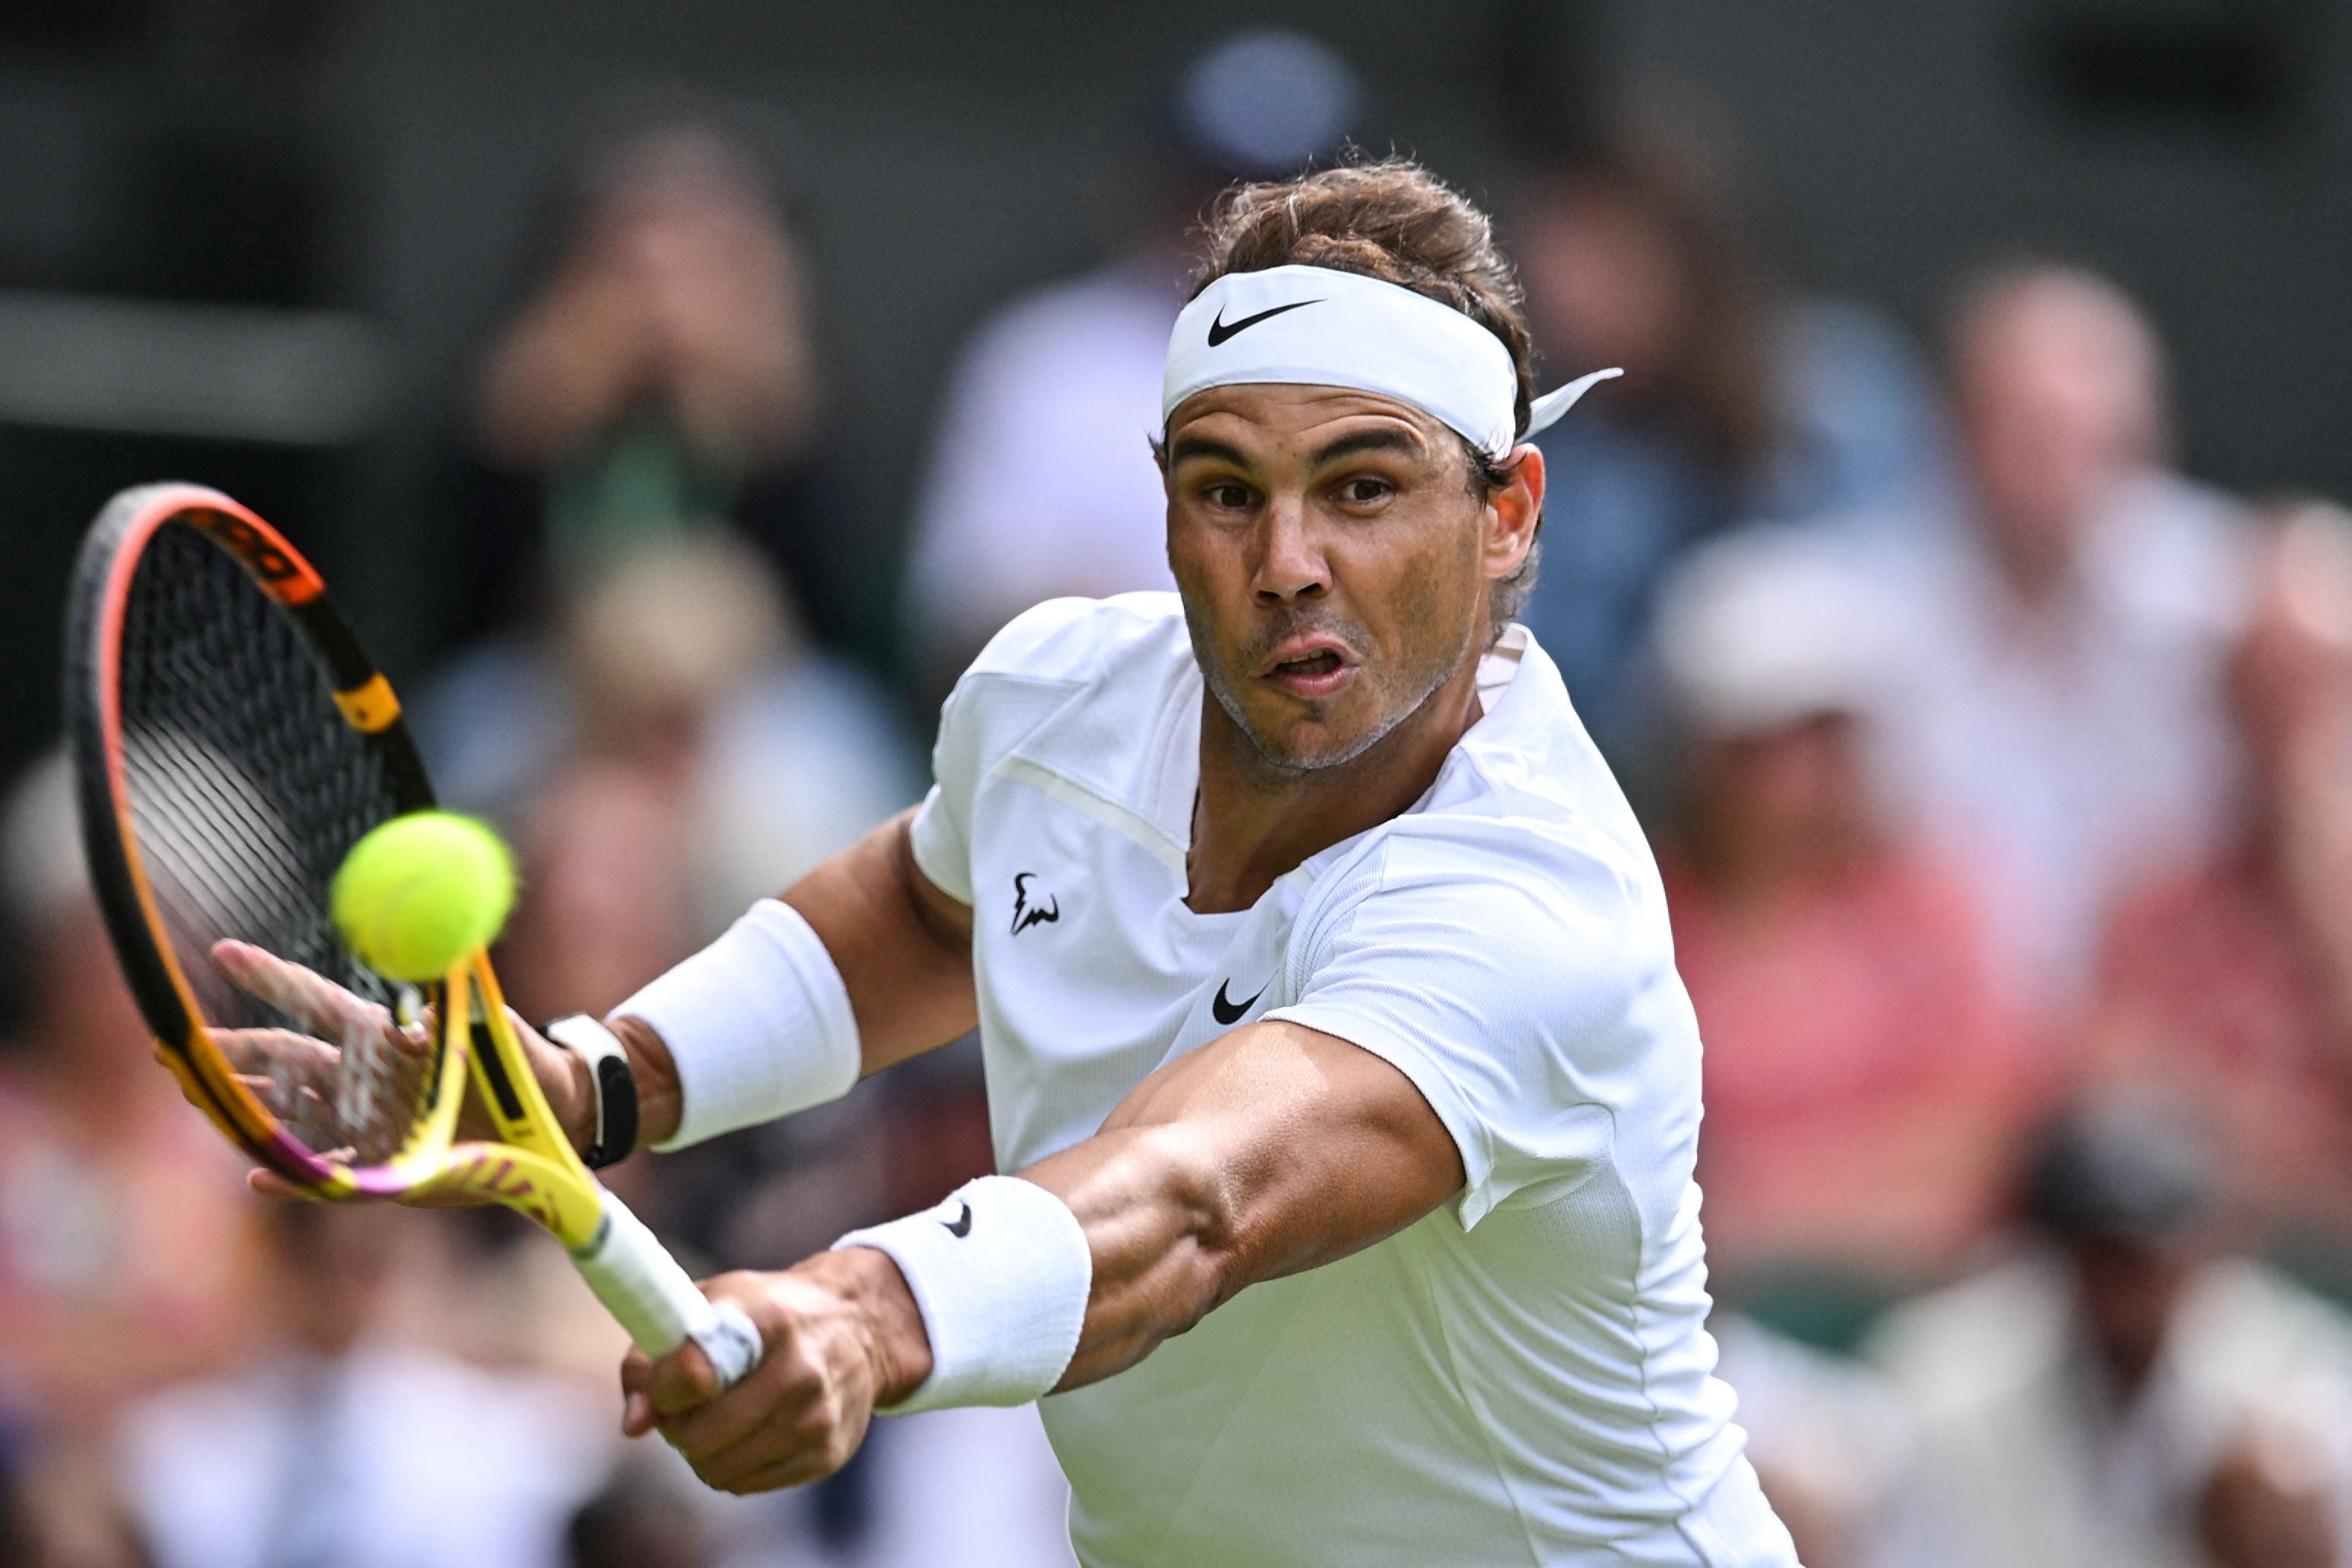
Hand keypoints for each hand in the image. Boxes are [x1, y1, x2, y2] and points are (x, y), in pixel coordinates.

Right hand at [206, 939, 594, 1194]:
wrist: (551, 1115)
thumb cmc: (517, 1061)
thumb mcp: (488, 1027)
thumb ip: (455, 1005)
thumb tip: (420, 995)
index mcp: (385, 1035)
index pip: (316, 1001)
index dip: (273, 979)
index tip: (225, 954)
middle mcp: (367, 1078)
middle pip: (287, 1060)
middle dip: (235, 1052)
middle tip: (179, 1047)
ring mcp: (371, 1125)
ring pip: (293, 1115)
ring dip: (247, 1109)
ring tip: (199, 1097)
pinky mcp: (387, 1172)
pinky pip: (331, 1177)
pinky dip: (295, 1179)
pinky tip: (258, 1177)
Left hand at [619, 1249, 931, 1492]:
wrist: (860, 1327)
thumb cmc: (768, 1314)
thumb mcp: (713, 1304)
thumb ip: (656, 1355)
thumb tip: (634, 1424)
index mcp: (766, 1318)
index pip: (694, 1371)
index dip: (662, 1387)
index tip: (661, 1385)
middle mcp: (800, 1368)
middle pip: (699, 1435)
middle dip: (677, 1427)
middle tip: (684, 1408)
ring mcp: (818, 1415)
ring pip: (718, 1468)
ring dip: (701, 1452)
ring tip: (714, 1420)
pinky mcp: (828, 1451)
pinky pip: (747, 1483)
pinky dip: (732, 1466)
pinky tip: (745, 1434)